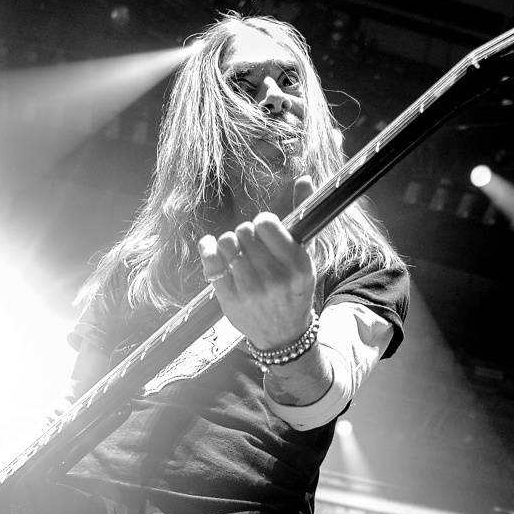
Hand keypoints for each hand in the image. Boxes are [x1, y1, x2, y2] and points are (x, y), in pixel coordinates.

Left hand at [200, 175, 317, 350]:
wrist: (283, 335)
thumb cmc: (293, 290)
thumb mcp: (305, 257)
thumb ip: (302, 217)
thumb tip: (305, 178)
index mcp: (297, 265)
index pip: (266, 223)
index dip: (263, 222)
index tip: (265, 231)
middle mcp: (275, 278)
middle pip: (244, 230)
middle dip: (246, 234)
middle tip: (251, 247)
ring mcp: (251, 291)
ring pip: (226, 243)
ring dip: (229, 243)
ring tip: (237, 253)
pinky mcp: (229, 300)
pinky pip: (211, 263)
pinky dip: (208, 249)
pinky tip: (211, 248)